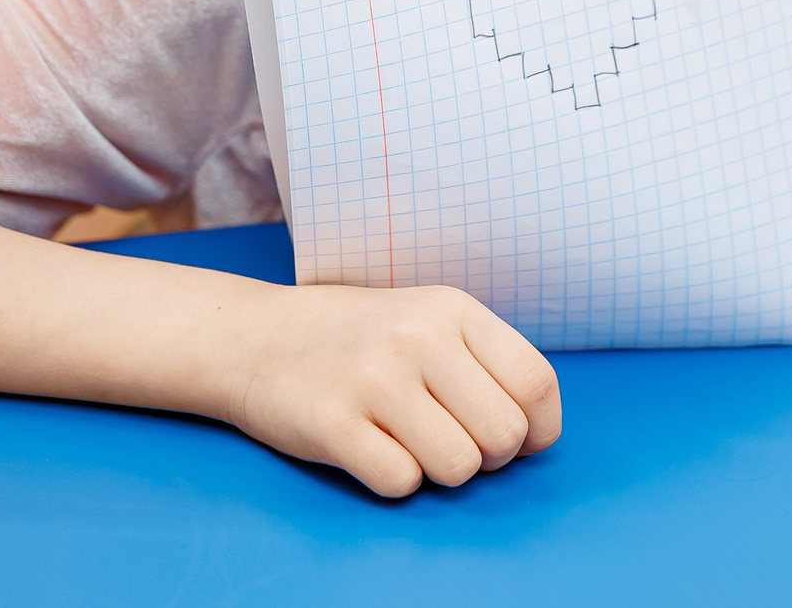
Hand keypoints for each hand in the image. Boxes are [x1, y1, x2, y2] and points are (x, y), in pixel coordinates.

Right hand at [219, 281, 560, 496]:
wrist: (255, 336)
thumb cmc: (357, 339)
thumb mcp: (427, 321)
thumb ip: (483, 363)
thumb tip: (536, 432)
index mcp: (452, 309)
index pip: (536, 382)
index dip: (535, 428)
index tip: (512, 439)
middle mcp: (418, 337)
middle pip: (504, 435)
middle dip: (487, 457)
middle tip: (449, 440)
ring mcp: (374, 378)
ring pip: (458, 467)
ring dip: (439, 471)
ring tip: (407, 442)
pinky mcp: (333, 423)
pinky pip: (402, 482)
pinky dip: (393, 480)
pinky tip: (370, 448)